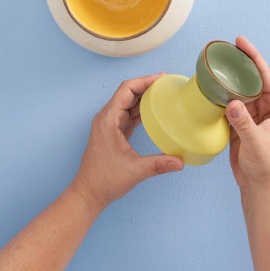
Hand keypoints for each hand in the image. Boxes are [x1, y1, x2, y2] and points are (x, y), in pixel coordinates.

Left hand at [69, 73, 183, 211]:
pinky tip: (154, 111)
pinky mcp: (113, 132)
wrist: (89, 192)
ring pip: (128, 103)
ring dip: (144, 97)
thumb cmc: (104, 180)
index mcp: (108, 120)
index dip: (144, 80)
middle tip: (166, 83)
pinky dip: (141, 110)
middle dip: (147, 85)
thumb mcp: (135, 171)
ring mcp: (109, 125)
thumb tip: (180, 162)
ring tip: (163, 93)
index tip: (161, 77)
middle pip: (128, 92)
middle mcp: (107, 118)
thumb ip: (159, 164)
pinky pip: (128, 114)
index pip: (126, 90)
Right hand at [225, 36, 269, 195]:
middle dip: (240, 62)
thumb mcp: (256, 143)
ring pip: (240, 88)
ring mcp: (253, 113)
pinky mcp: (241, 121)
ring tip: (216, 63)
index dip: (254, 57)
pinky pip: (231, 101)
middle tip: (226, 48)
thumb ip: (244, 123)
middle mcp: (267, 106)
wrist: (257, 184)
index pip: (265, 76)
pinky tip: (211, 85)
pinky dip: (222, 93)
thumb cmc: (265, 165)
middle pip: (252, 78)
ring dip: (230, 78)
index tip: (241, 42)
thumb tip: (232, 103)